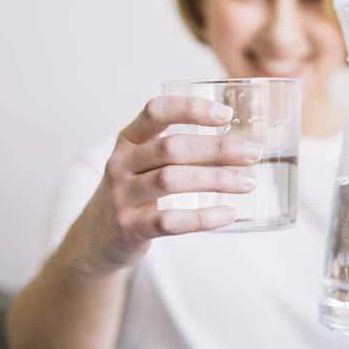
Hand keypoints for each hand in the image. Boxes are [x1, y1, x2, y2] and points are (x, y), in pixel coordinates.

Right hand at [56, 96, 260, 277]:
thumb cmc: (134, 193)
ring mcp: (122, 196)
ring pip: (171, 181)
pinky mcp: (129, 227)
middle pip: (171, 148)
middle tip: (253, 153)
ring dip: (215, 180)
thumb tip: (239, 141)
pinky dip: (202, 217)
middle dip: (217, 149)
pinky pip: (169, 221)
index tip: (225, 115)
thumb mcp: (142, 163)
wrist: (96, 239)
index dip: (190, 109)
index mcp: (128, 139)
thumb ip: (176, 150)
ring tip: (248, 182)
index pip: (156, 112)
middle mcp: (121, 163)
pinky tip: (228, 214)